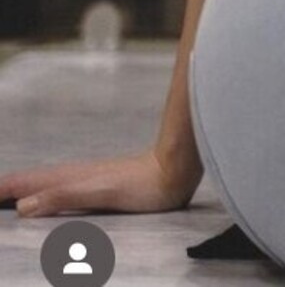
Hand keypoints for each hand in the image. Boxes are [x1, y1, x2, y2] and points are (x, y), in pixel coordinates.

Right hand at [0, 147, 202, 217]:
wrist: (175, 171)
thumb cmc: (142, 184)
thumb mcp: (100, 193)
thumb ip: (64, 196)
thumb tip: (23, 206)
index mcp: (72, 178)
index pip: (29, 184)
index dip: (7, 188)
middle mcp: (77, 175)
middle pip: (36, 181)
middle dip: (11, 187)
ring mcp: (90, 178)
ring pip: (50, 182)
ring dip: (28, 188)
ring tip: (11, 195)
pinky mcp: (103, 184)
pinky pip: (65, 186)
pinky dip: (48, 190)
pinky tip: (54, 195)